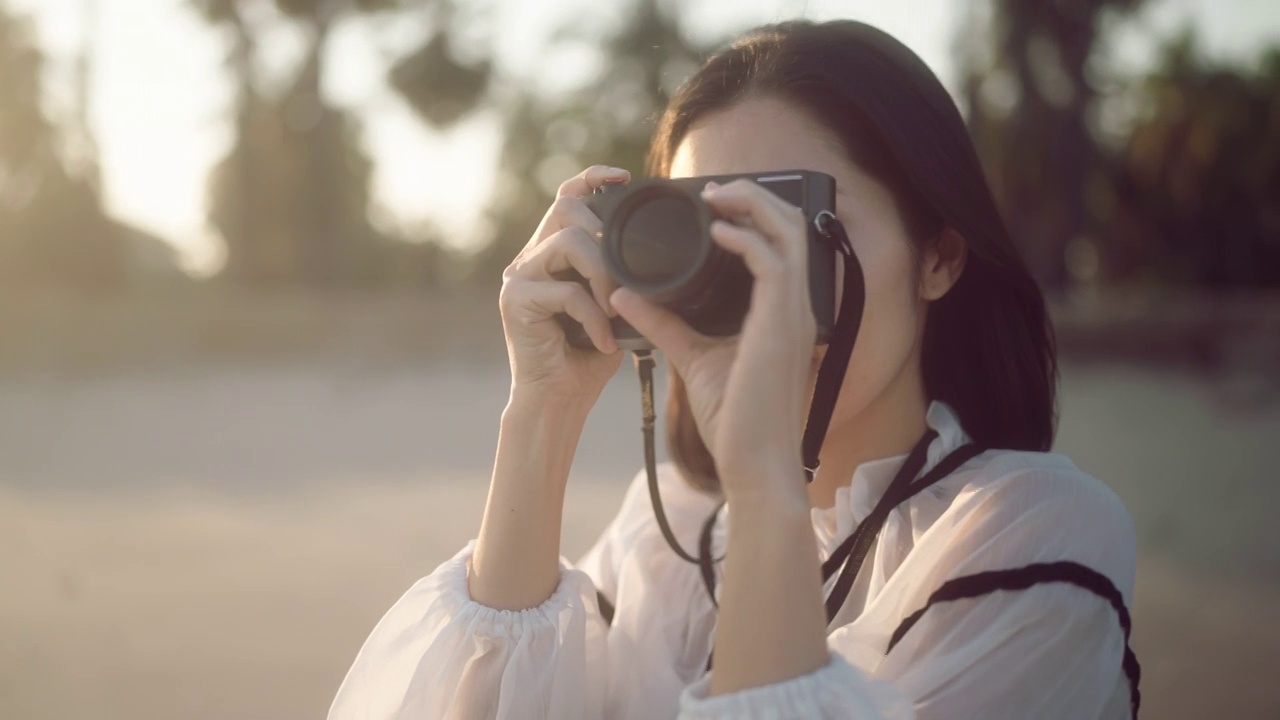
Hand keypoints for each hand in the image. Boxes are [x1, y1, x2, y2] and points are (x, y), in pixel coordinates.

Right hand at [500, 165, 628, 403]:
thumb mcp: (614, 306)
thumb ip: (622, 275)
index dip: (592, 178)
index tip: (624, 177)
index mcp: (551, 253)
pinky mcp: (515, 300)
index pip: (566, 197)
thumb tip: (656, 248)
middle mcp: (529, 258)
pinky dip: (593, 318)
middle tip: (624, 282)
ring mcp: (518, 277)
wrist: (559, 401)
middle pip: (567, 209)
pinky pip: (566, 291)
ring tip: (615, 312)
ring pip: (568, 242)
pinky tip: (604, 342)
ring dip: (603, 276)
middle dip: (605, 238)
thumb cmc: (588, 357)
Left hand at [610, 179, 815, 502]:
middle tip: (712, 190)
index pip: (784, 245)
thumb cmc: (733, 420)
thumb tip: (624, 295)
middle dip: (755, 198)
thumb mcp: (692, 357)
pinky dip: (747, 238)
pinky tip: (718, 229)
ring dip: (752, 205)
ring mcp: (795, 315)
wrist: (753, 465)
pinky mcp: (783, 326)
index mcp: (783, 314)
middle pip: (793, 227)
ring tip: (714, 196)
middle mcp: (797, 308)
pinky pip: (774, 263)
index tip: (713, 204)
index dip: (755, 215)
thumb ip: (663, 322)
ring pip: (790, 234)